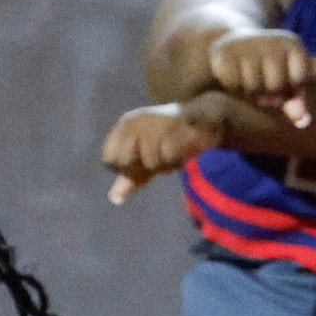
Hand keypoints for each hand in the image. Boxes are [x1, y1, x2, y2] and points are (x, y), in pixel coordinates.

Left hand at [102, 97, 223, 203]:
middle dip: (144, 168)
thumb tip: (114, 198)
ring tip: (176, 151)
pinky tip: (185, 149)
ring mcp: (154, 123)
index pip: (109, 159)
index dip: (126, 169)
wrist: (207, 117)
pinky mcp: (174, 126)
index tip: (143, 163)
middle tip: (161, 157)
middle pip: (125, 162)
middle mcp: (136, 122)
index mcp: (124, 125)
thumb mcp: (148, 158)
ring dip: (166, 164)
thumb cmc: (174, 139)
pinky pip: (169, 156)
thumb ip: (131, 176)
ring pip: (150, 162)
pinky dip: (178, 159)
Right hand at [206, 26, 312, 125]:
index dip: (290, 90)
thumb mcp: (287, 84)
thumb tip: (301, 120)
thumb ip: (295, 101)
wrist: (237, 47)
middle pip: (275, 86)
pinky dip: (234, 88)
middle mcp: (271, 41)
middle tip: (263, 82)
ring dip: (251, 92)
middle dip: (269, 93)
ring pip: (253, 87)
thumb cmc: (269, 69)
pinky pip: (233, 83)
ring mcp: (247, 44)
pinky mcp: (225, 51)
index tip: (284, 80)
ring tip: (249, 79)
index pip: (299, 81)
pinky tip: (236, 77)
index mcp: (293, 44)